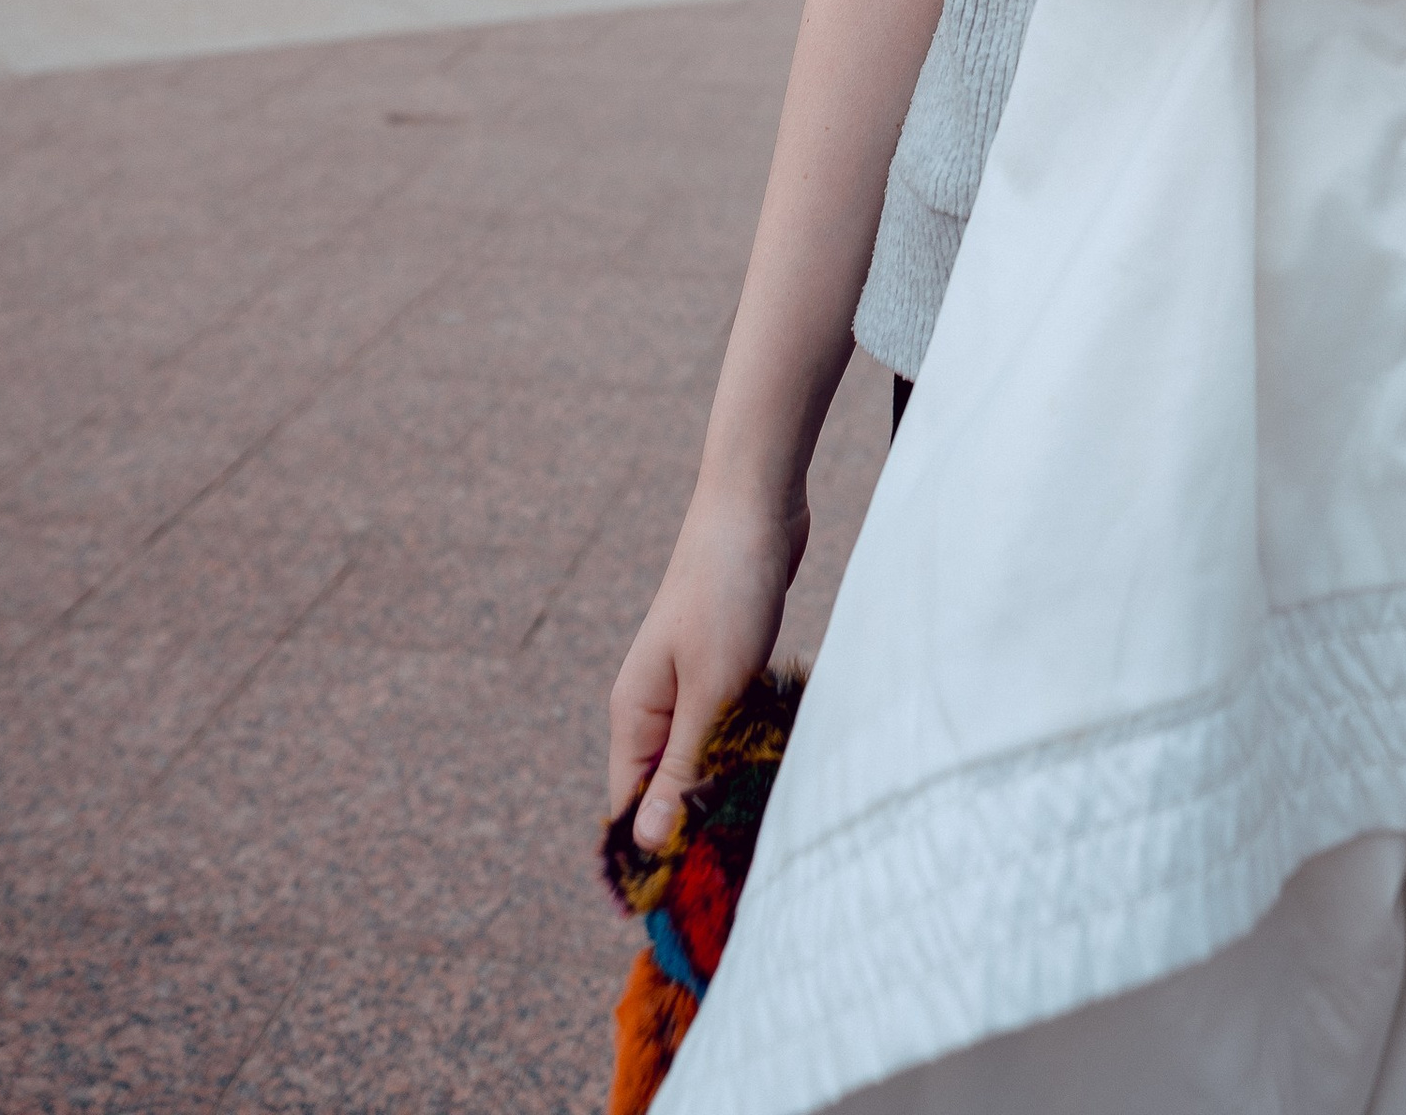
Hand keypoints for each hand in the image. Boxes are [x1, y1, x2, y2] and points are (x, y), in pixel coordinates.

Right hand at [608, 483, 807, 847]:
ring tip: (762, 836)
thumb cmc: (728, 590)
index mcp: (635, 714)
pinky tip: (777, 775)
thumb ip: (683, 767)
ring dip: (726, 791)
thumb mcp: (710, 688)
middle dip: (694, 829)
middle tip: (739, 875)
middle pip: (664, 792)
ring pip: (702, 762)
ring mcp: (690, 686)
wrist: (758, 505)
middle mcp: (654, 705)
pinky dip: (746, 753)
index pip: (628, 809)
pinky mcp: (725, 668)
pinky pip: (728, 731)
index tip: (693, 901)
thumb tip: (646, 844)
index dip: (654, 855)